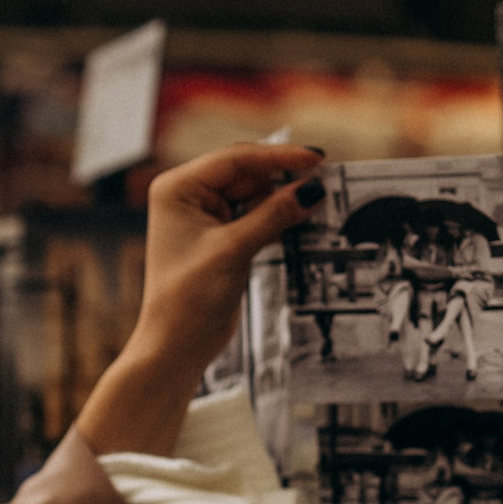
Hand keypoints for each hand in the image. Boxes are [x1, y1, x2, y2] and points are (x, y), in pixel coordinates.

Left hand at [75, 143, 324, 455]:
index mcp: (179, 189)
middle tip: (325, 182)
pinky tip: (303, 221)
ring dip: (284, 201)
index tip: (315, 159)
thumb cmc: (187, 301)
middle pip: (248, 175)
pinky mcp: (223, 239)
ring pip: (256, 196)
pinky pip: (257, 218)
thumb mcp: (233, 251)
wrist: (177, 346)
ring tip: (319, 203)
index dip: (278, 157)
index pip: (235, 160)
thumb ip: (273, 216)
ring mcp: (206, 218)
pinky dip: (278, 220)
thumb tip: (311, 189)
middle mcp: (189, 197)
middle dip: (284, 180)